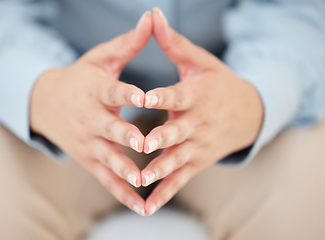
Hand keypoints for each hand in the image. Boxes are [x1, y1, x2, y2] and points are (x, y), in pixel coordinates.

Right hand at [29, 12, 151, 215]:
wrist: (48, 102)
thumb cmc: (82, 78)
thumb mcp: (102, 59)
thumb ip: (129, 43)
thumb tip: (152, 17)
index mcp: (95, 91)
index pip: (113, 91)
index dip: (128, 93)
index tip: (144, 97)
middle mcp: (90, 119)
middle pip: (109, 129)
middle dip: (125, 136)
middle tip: (144, 143)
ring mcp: (88, 142)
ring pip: (108, 158)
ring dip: (123, 170)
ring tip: (141, 181)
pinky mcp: (89, 160)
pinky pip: (107, 179)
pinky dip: (122, 193)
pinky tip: (141, 206)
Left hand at [141, 8, 263, 215]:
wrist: (245, 113)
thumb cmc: (217, 84)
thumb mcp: (199, 62)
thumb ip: (173, 43)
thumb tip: (153, 15)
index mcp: (196, 95)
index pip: (177, 95)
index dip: (161, 96)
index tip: (143, 98)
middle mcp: (197, 123)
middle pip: (178, 131)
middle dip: (161, 137)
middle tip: (142, 143)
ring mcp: (197, 145)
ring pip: (177, 159)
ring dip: (161, 170)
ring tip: (143, 179)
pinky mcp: (196, 162)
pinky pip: (179, 180)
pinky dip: (165, 193)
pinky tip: (147, 206)